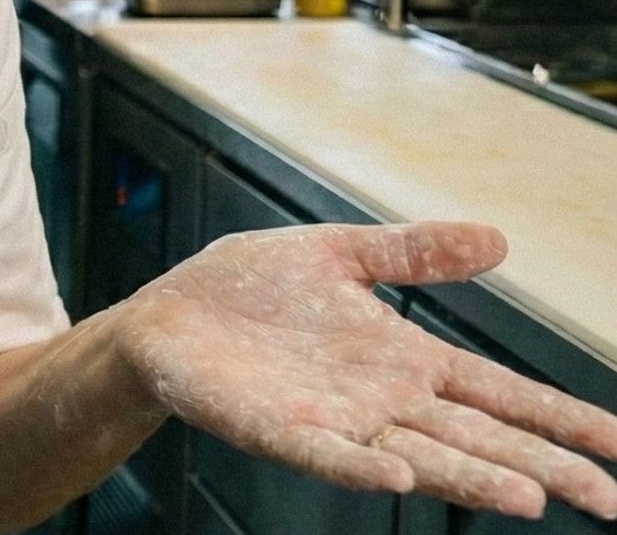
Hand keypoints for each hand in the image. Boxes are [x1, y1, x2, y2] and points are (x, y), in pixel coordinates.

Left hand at [116, 222, 616, 519]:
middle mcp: (382, 400)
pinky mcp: (277, 428)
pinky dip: (361, 465)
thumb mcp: (338, 254)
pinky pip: (325, 453)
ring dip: (471, 476)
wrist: (165, 315)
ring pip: (419, 455)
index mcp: (404, 359)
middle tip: (610, 497)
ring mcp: (333, 420)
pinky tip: (400, 473)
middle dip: (543, 465)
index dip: (561, 418)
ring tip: (529, 498)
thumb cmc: (248, 290)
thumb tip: (499, 239)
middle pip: (480, 437)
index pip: (501, 392)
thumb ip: (414, 253)